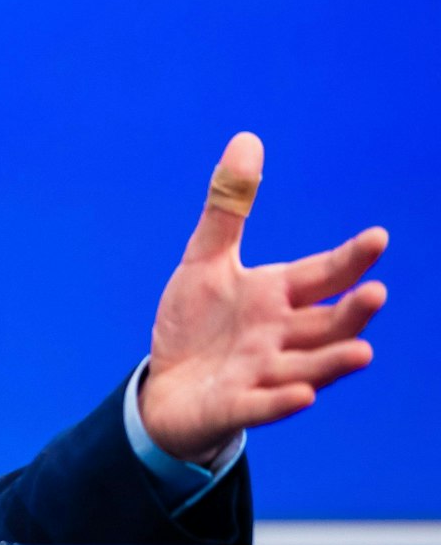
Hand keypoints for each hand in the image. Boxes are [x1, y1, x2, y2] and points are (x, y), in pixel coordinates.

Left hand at [141, 132, 387, 463]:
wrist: (166, 387)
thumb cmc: (196, 325)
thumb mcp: (205, 260)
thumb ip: (228, 208)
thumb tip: (249, 139)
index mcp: (276, 297)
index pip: (321, 276)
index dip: (349, 260)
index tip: (378, 237)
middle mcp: (280, 336)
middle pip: (325, 324)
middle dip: (352, 312)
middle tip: (377, 292)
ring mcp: (262, 374)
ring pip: (307, 367)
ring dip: (333, 361)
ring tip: (363, 351)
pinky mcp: (236, 405)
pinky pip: (263, 405)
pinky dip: (281, 401)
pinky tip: (302, 395)